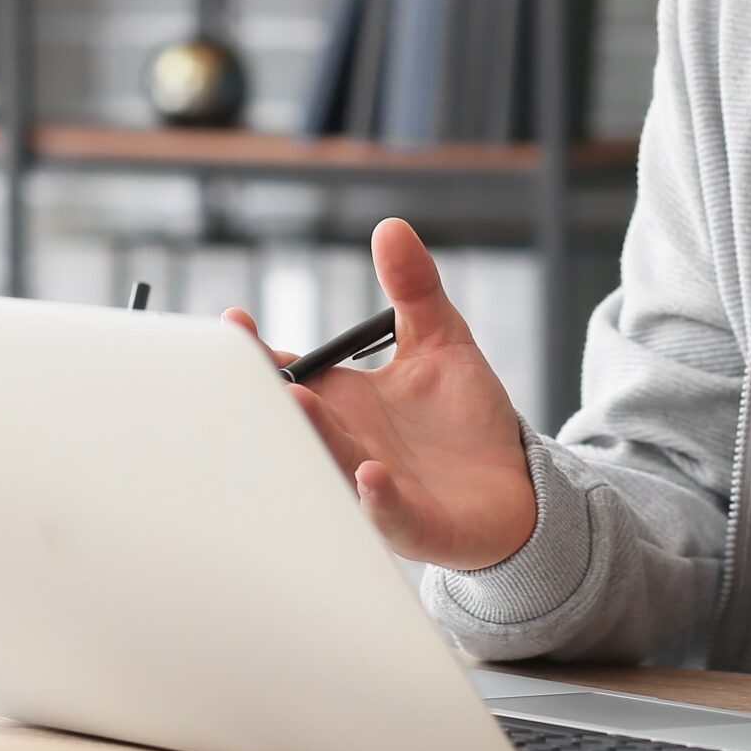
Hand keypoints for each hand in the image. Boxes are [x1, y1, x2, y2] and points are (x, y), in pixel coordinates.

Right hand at [219, 216, 537, 570]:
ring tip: (296, 403)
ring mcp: (375, 486)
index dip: (256, 354)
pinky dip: (375, 498)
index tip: (235, 324)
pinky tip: (371, 475)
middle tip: (256, 362)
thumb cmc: (464, 420)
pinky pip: (387, 513)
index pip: (289, 373)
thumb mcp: (440, 340)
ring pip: (334, 463)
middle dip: (271, 393)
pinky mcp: (414, 523)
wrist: (515, 487)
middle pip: (298, 419)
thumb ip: (414, 288)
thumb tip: (391, 227)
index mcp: (344, 401)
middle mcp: (349, 444)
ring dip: (315, 436)